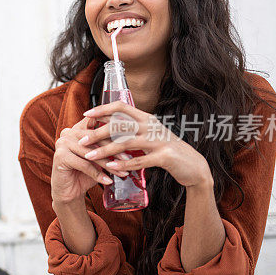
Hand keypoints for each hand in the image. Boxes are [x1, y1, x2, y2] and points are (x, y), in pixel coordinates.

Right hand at [52, 116, 130, 204]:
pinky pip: (84, 165)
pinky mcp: (60, 156)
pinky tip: (108, 181)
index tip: (130, 138)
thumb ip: (107, 144)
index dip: (113, 130)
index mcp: (77, 128)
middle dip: (114, 150)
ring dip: (109, 164)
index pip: (97, 123)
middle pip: (96, 139)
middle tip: (129, 159)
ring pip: (91, 153)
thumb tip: (131, 138)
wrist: (69, 191)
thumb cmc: (86, 173)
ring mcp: (62, 143)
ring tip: (122, 172)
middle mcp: (68, 132)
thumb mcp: (98, 156)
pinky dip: (98, 174)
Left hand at [80, 102, 212, 188]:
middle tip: (81, 140)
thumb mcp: (149, 135)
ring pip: (126, 142)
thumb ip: (131, 130)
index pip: (121, 106)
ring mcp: (159, 140)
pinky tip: (111, 168)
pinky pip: (140, 160)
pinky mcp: (165, 157)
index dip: (102, 109)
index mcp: (146, 118)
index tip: (85, 115)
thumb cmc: (166, 150)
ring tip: (90, 156)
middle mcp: (152, 126)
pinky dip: (124, 164)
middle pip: (120, 124)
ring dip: (105, 150)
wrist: (194, 166)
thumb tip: (107, 124)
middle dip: (98, 132)